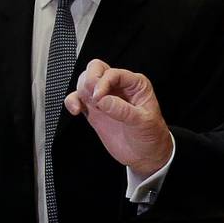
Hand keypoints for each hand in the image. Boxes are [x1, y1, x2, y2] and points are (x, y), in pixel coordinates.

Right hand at [65, 59, 173, 177]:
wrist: (146, 154)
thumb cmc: (151, 135)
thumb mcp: (143, 122)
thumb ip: (123, 110)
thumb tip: (103, 100)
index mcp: (136, 84)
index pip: (114, 73)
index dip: (103, 82)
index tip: (99, 98)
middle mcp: (119, 87)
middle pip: (97, 69)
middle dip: (90, 79)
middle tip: (91, 96)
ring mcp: (105, 98)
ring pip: (86, 81)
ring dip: (80, 89)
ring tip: (83, 106)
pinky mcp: (95, 110)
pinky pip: (78, 98)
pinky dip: (72, 100)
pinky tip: (75, 110)